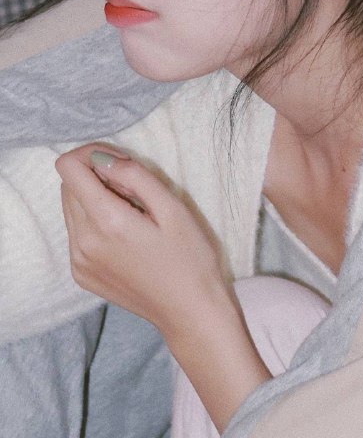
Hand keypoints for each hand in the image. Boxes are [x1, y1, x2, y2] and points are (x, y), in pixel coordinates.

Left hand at [56, 143, 271, 429]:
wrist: (190, 311)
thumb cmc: (190, 257)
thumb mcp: (173, 207)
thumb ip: (134, 175)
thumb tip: (102, 158)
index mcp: (106, 222)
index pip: (68, 167)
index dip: (92, 153)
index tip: (121, 161)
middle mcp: (83, 243)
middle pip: (68, 185)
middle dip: (96, 174)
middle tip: (135, 186)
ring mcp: (79, 262)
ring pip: (71, 207)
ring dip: (95, 197)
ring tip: (134, 210)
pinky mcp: (82, 274)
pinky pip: (76, 232)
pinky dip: (95, 221)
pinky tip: (127, 233)